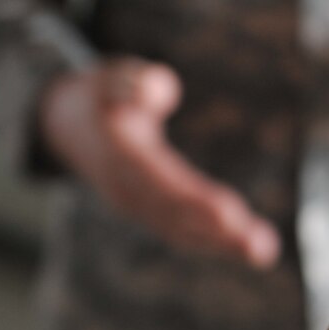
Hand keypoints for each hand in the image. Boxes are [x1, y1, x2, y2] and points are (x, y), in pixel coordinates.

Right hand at [38, 58, 280, 268]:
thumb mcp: (109, 77)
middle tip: (260, 247)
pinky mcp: (147, 209)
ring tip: (263, 252)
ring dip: (222, 244)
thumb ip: (130, 81)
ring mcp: (135, 203)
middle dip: (218, 231)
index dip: (194, 199)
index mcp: (118, 155)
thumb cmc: (101, 94)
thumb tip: (156, 87)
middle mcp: (125, 188)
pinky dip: (214, 241)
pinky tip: (249, 249)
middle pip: (175, 213)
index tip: (231, 214)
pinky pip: (182, 230)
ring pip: (180, 228)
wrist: (65, 125)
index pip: (160, 181)